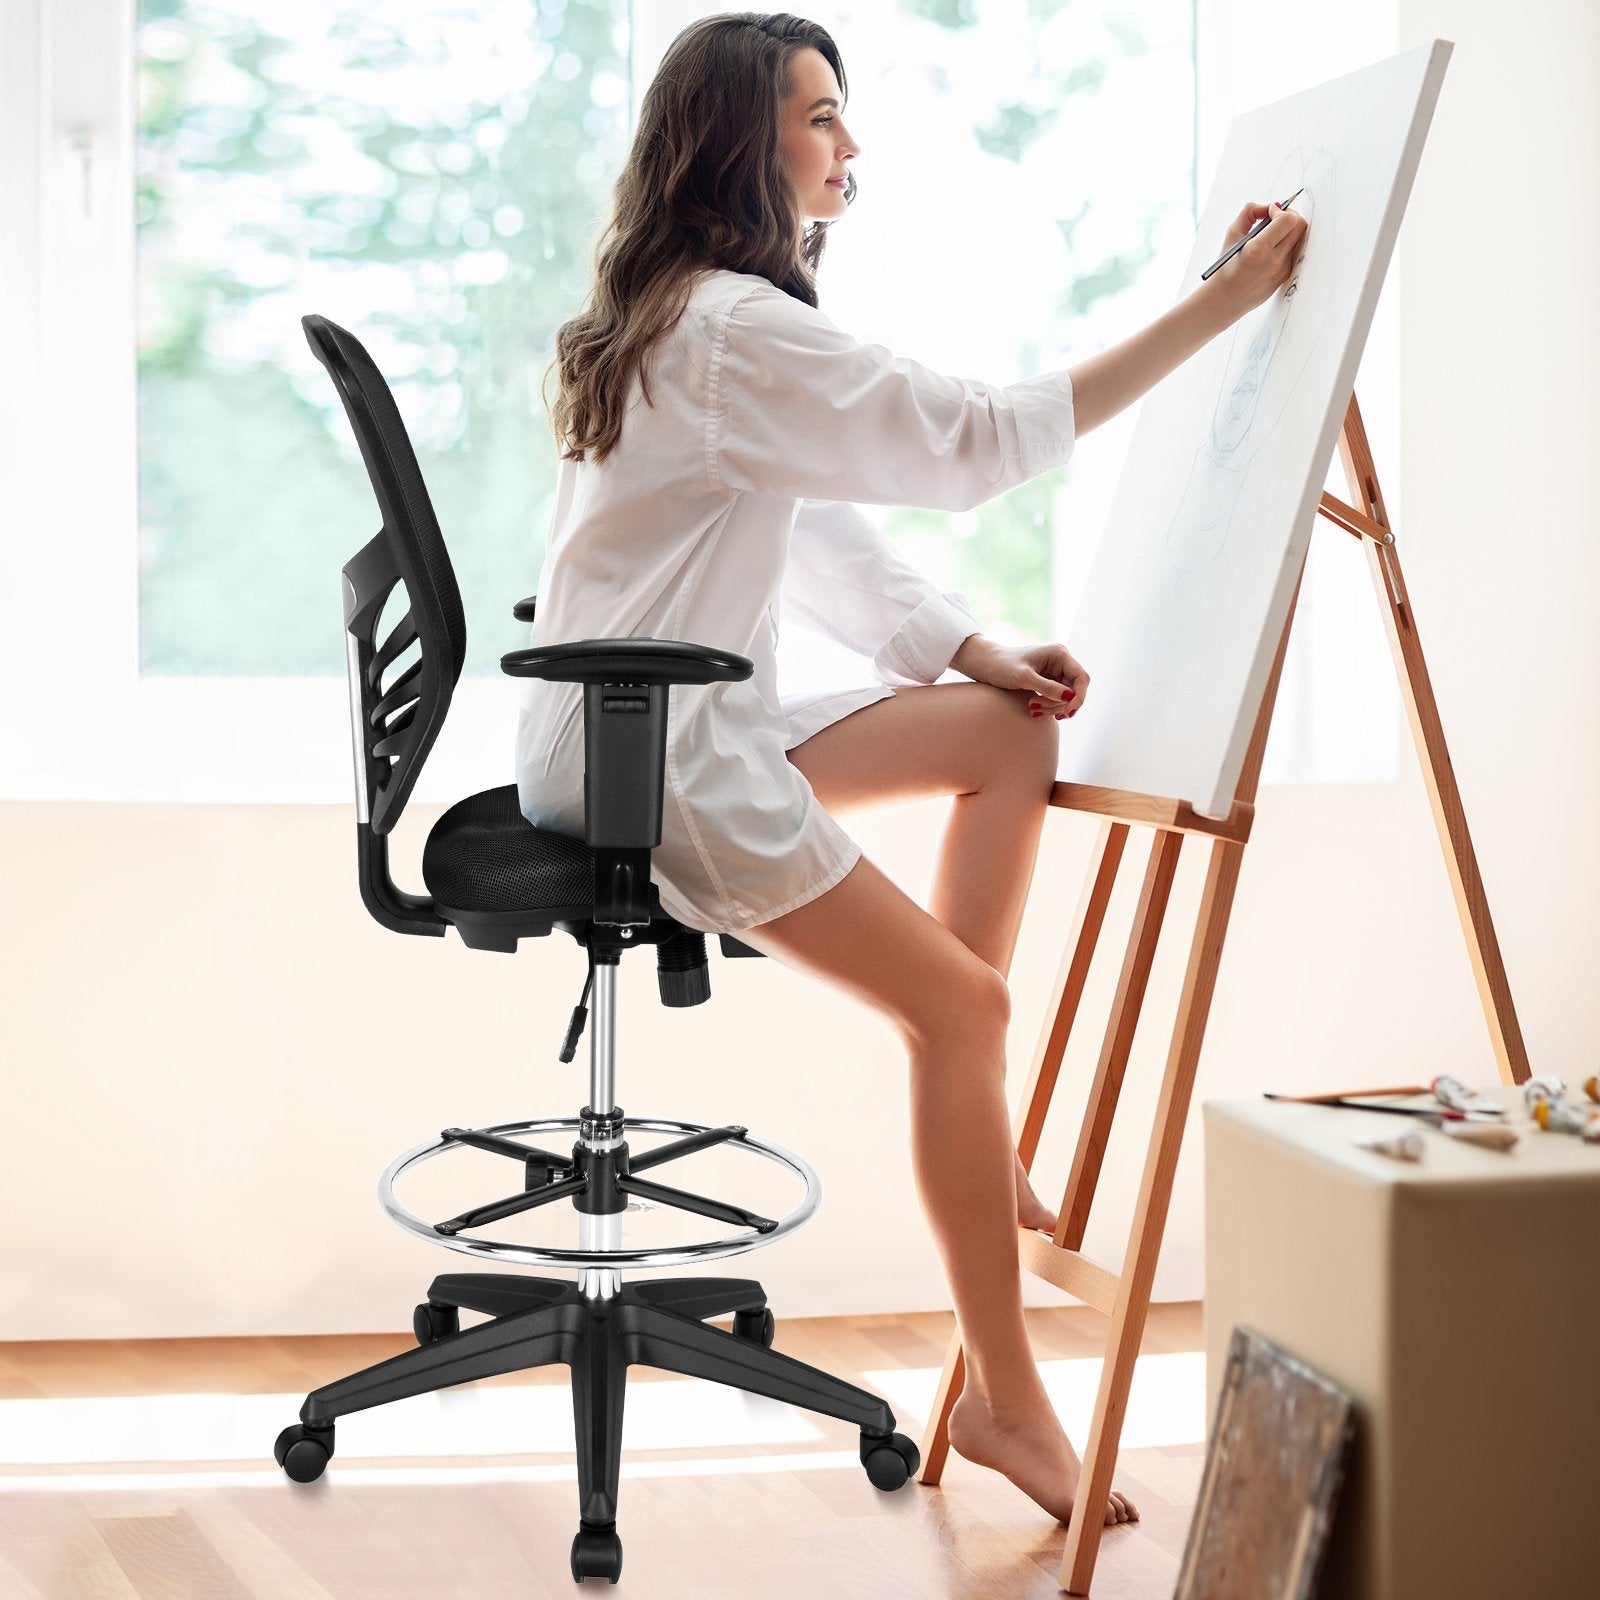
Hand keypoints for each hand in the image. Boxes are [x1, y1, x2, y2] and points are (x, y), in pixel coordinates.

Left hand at [951, 634, 1088, 718]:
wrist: (984, 664)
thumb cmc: (1001, 666)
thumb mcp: (1023, 678)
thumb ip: (1047, 687)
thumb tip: (1070, 696)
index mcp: (1059, 654)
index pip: (1081, 678)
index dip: (1078, 697)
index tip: (1067, 712)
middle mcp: (1060, 661)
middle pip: (1075, 689)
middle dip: (1061, 704)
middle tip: (1039, 711)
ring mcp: (1054, 671)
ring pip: (1065, 696)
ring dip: (1052, 707)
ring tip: (1032, 709)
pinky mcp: (1047, 680)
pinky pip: (1055, 697)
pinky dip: (1047, 706)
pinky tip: (1033, 710)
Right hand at [1202, 200, 1307, 323]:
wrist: (1224, 300)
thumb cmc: (1225, 267)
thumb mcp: (1231, 235)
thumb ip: (1249, 213)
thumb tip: (1268, 207)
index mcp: (1258, 249)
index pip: (1287, 220)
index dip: (1281, 210)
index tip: (1270, 211)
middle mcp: (1274, 260)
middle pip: (1299, 226)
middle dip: (1289, 216)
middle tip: (1276, 219)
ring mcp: (1282, 270)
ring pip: (1298, 238)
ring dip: (1288, 230)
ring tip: (1271, 234)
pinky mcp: (1285, 276)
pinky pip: (1292, 252)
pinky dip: (1284, 244)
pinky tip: (1270, 249)